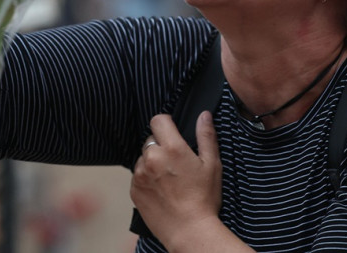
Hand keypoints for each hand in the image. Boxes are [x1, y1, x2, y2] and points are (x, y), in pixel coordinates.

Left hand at [131, 111, 221, 248]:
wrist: (189, 231)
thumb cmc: (204, 199)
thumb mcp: (212, 165)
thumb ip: (206, 136)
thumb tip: (204, 115)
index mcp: (172, 148)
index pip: (158, 120)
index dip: (166, 124)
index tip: (173, 134)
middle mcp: (152, 158)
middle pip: (151, 140)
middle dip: (161, 146)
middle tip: (175, 164)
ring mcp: (140, 174)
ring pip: (143, 158)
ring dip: (152, 163)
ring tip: (168, 180)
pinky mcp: (133, 189)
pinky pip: (137, 175)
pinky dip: (146, 178)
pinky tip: (161, 190)